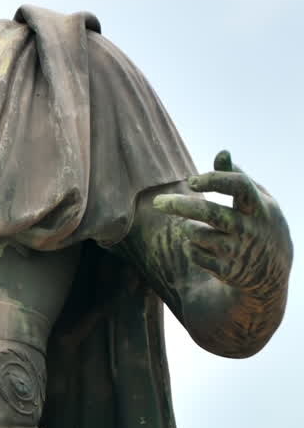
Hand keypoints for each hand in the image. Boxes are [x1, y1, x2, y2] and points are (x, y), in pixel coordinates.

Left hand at [153, 150, 291, 292]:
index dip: (214, 179)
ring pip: (195, 233)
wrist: (270, 275)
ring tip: (194, 226)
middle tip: (157, 202)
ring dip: (187, 227)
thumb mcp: (258, 202)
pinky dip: (190, 246)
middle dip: (179, 205)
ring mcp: (237, 250)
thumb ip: (238, 177)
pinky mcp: (225, 269)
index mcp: (259, 208)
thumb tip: (222, 153)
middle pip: (209, 212)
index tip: (192, 180)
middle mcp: (249, 229)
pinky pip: (192, 252)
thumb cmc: (259, 225)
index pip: (239, 186)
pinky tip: (202, 246)